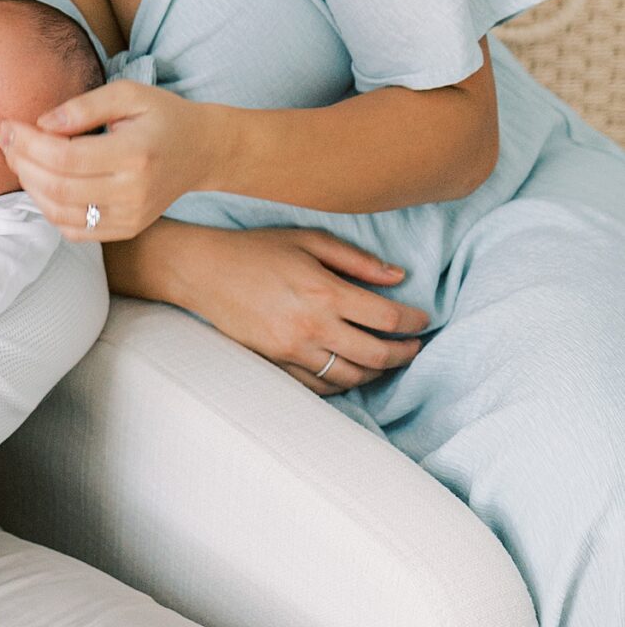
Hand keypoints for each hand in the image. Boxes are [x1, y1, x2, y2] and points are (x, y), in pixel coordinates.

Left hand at [0, 81, 222, 242]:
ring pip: (59, 213)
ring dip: (30, 186)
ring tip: (20, 159)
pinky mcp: (125, 229)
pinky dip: (48, 208)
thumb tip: (42, 123)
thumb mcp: (128, 94)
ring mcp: (129, 217)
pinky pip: (73, 230)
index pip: (66, 157)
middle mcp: (133, 192)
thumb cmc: (161, 116)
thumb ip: (84, 105)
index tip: (9, 126)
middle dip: (21, 163)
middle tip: (6, 140)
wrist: (200, 151)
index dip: (28, 143)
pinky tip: (43, 182)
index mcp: (135, 154)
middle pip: (57, 187)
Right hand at [168, 224, 426, 393]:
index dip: (413, 322)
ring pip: (351, 376)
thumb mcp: (309, 240)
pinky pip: (320, 386)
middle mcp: (312, 326)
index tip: (423, 320)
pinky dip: (343, 383)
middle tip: (415, 347)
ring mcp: (293, 350)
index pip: (386, 317)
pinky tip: (352, 370)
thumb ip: (356, 260)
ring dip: (377, 372)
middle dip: (405, 353)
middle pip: (376, 355)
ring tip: (387, 360)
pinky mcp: (276, 363)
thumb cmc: (257, 249)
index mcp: (325, 292)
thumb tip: (398, 276)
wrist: (202, 271)